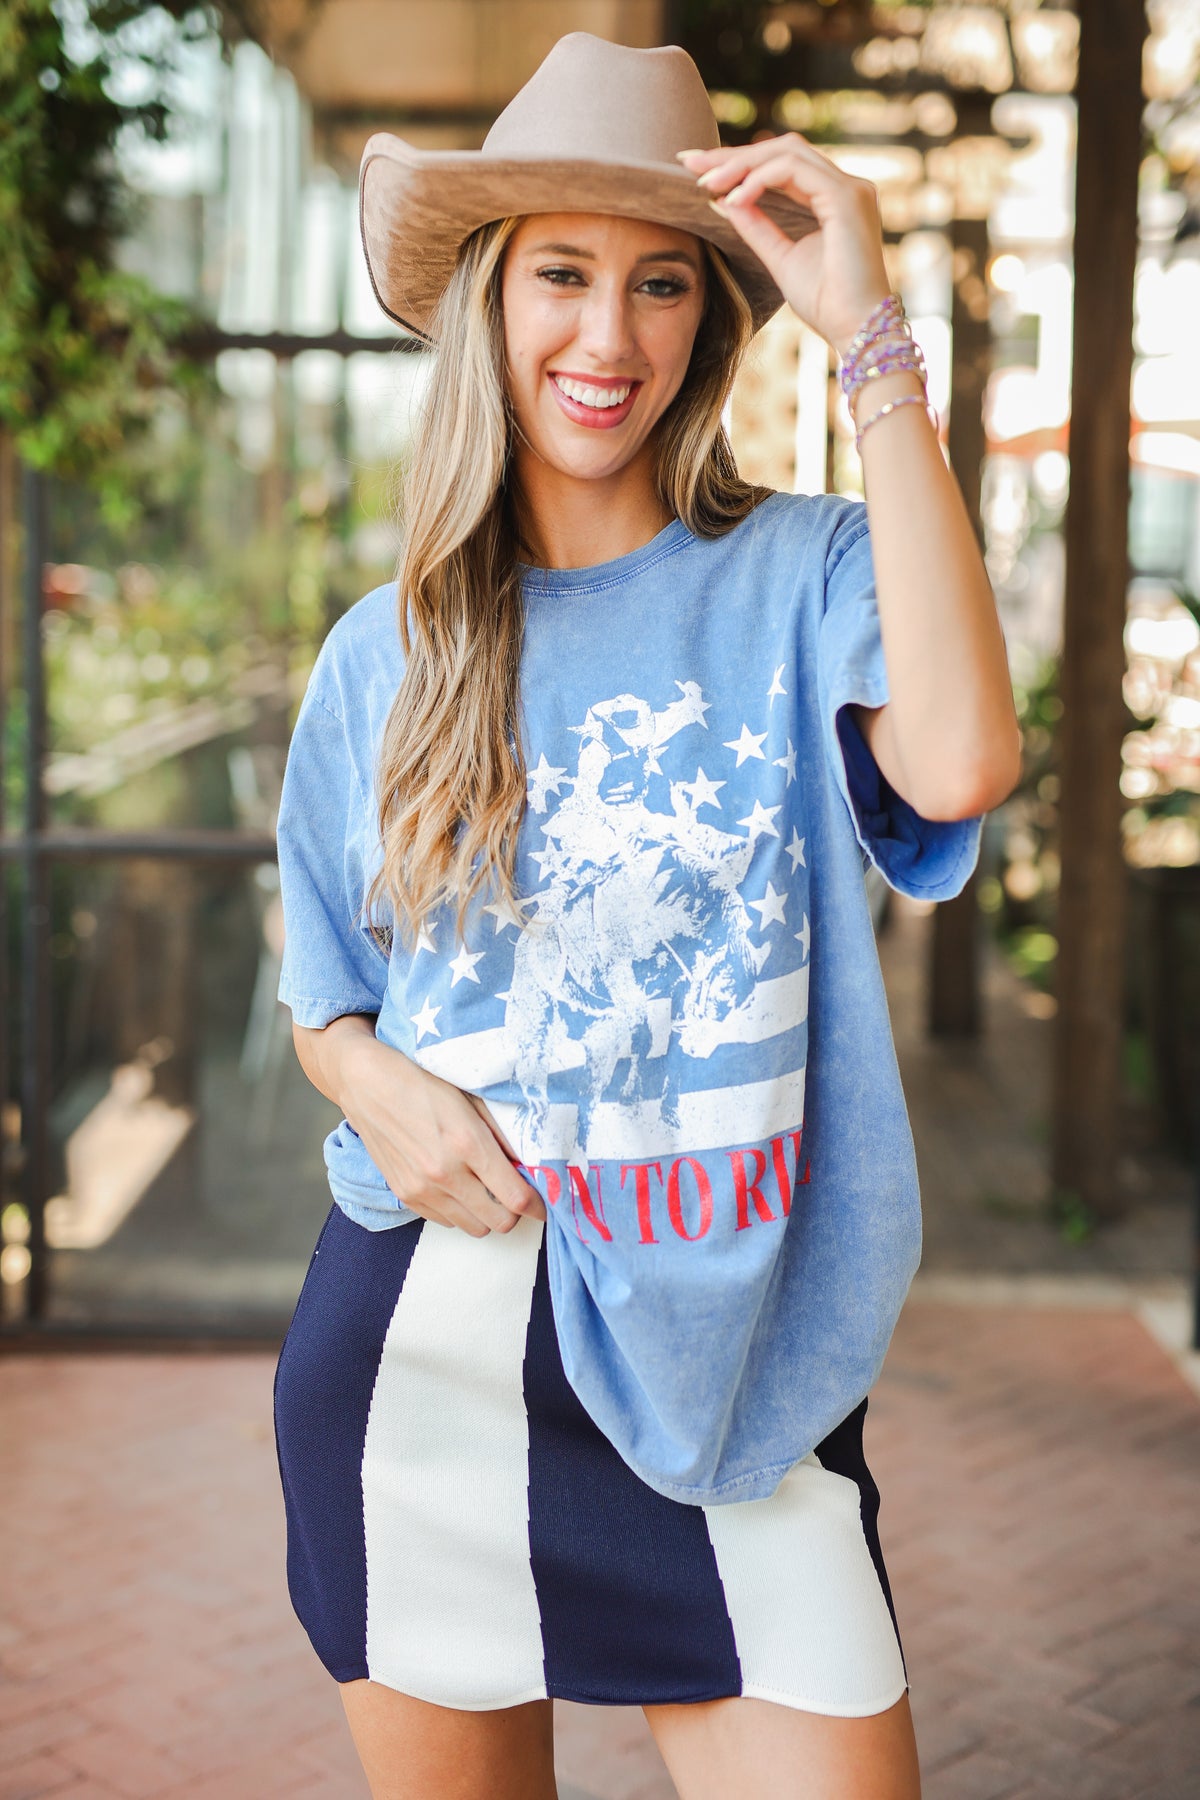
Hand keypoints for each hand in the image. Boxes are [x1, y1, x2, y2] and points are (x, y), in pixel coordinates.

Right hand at [328, 1028, 547, 1236]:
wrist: (368, 1085)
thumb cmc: (423, 1082)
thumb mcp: (471, 1098)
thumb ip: (500, 1133)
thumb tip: (528, 1161)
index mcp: (468, 1144)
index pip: (516, 1197)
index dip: (537, 1205)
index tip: (543, 1202)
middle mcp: (445, 1173)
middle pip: (498, 1222)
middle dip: (515, 1213)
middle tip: (516, 1194)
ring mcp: (422, 1189)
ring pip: (473, 1227)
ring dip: (487, 1215)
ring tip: (487, 1191)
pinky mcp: (405, 1195)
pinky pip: (445, 1222)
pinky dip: (460, 1212)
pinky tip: (460, 1188)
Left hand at [677, 135, 892, 358]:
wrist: (856, 330)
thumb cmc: (826, 303)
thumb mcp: (780, 258)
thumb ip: (756, 226)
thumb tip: (723, 200)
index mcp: (833, 199)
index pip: (782, 166)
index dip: (739, 164)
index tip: (697, 171)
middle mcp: (845, 186)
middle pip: (782, 149)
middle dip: (733, 155)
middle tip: (689, 162)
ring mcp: (850, 188)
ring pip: (787, 152)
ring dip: (742, 164)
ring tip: (707, 183)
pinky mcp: (847, 196)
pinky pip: (793, 170)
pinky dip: (759, 180)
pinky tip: (734, 198)